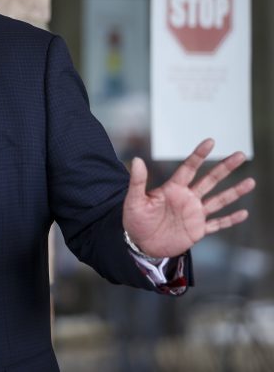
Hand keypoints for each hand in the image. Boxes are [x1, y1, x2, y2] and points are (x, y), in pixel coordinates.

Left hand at [122, 139, 254, 258]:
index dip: (199, 155)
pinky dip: (230, 220)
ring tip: (251, 182)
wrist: (140, 244)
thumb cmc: (135, 221)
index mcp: (173, 189)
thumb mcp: (134, 201)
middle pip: (210, 180)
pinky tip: (243, 213)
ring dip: (234, 192)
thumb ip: (138, 182)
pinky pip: (217, 224)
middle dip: (225, 168)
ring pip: (218, 200)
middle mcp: (187, 198)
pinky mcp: (197, 230)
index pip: (189, 168)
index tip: (211, 141)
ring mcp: (194, 214)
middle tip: (240, 155)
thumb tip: (136, 160)